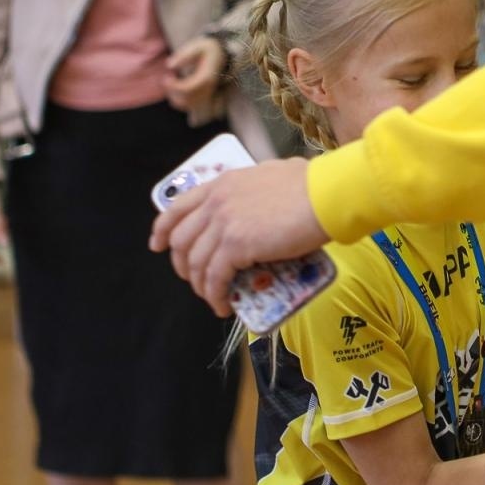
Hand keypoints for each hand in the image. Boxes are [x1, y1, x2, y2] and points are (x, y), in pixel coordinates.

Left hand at [148, 157, 328, 314]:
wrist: (326, 195)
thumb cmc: (312, 186)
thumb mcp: (271, 178)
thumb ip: (253, 191)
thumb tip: (259, 205)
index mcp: (223, 184)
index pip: (178, 207)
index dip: (163, 229)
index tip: (157, 245)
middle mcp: (216, 202)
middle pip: (181, 240)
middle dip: (183, 265)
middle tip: (194, 280)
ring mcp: (223, 223)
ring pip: (196, 263)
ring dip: (201, 286)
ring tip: (214, 298)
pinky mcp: (236, 246)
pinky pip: (215, 278)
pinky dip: (215, 296)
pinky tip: (223, 306)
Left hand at [163, 36, 224, 112]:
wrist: (222, 55)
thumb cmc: (208, 50)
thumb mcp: (198, 46)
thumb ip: (184, 55)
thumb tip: (169, 65)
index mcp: (206, 77)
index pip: (187, 89)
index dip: (173, 86)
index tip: (166, 77)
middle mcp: (208, 90)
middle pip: (186, 100)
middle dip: (172, 92)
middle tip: (166, 79)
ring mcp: (207, 95)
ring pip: (188, 106)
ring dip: (174, 98)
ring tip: (170, 83)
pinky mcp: (204, 98)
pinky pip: (191, 108)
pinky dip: (180, 103)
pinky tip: (174, 91)